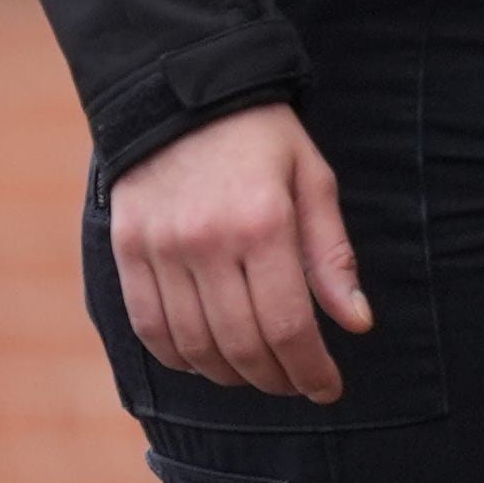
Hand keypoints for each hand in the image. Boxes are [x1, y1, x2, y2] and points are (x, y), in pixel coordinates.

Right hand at [108, 101, 367, 401]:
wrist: (183, 93)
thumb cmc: (263, 138)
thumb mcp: (313, 179)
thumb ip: (332, 254)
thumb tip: (357, 323)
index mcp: (263, 222)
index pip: (289, 324)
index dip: (310, 369)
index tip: (328, 389)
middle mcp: (206, 242)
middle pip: (241, 344)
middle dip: (275, 378)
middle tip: (297, 386)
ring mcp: (160, 249)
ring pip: (194, 346)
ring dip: (230, 375)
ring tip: (259, 375)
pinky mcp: (126, 251)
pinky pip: (150, 328)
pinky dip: (180, 358)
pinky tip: (208, 361)